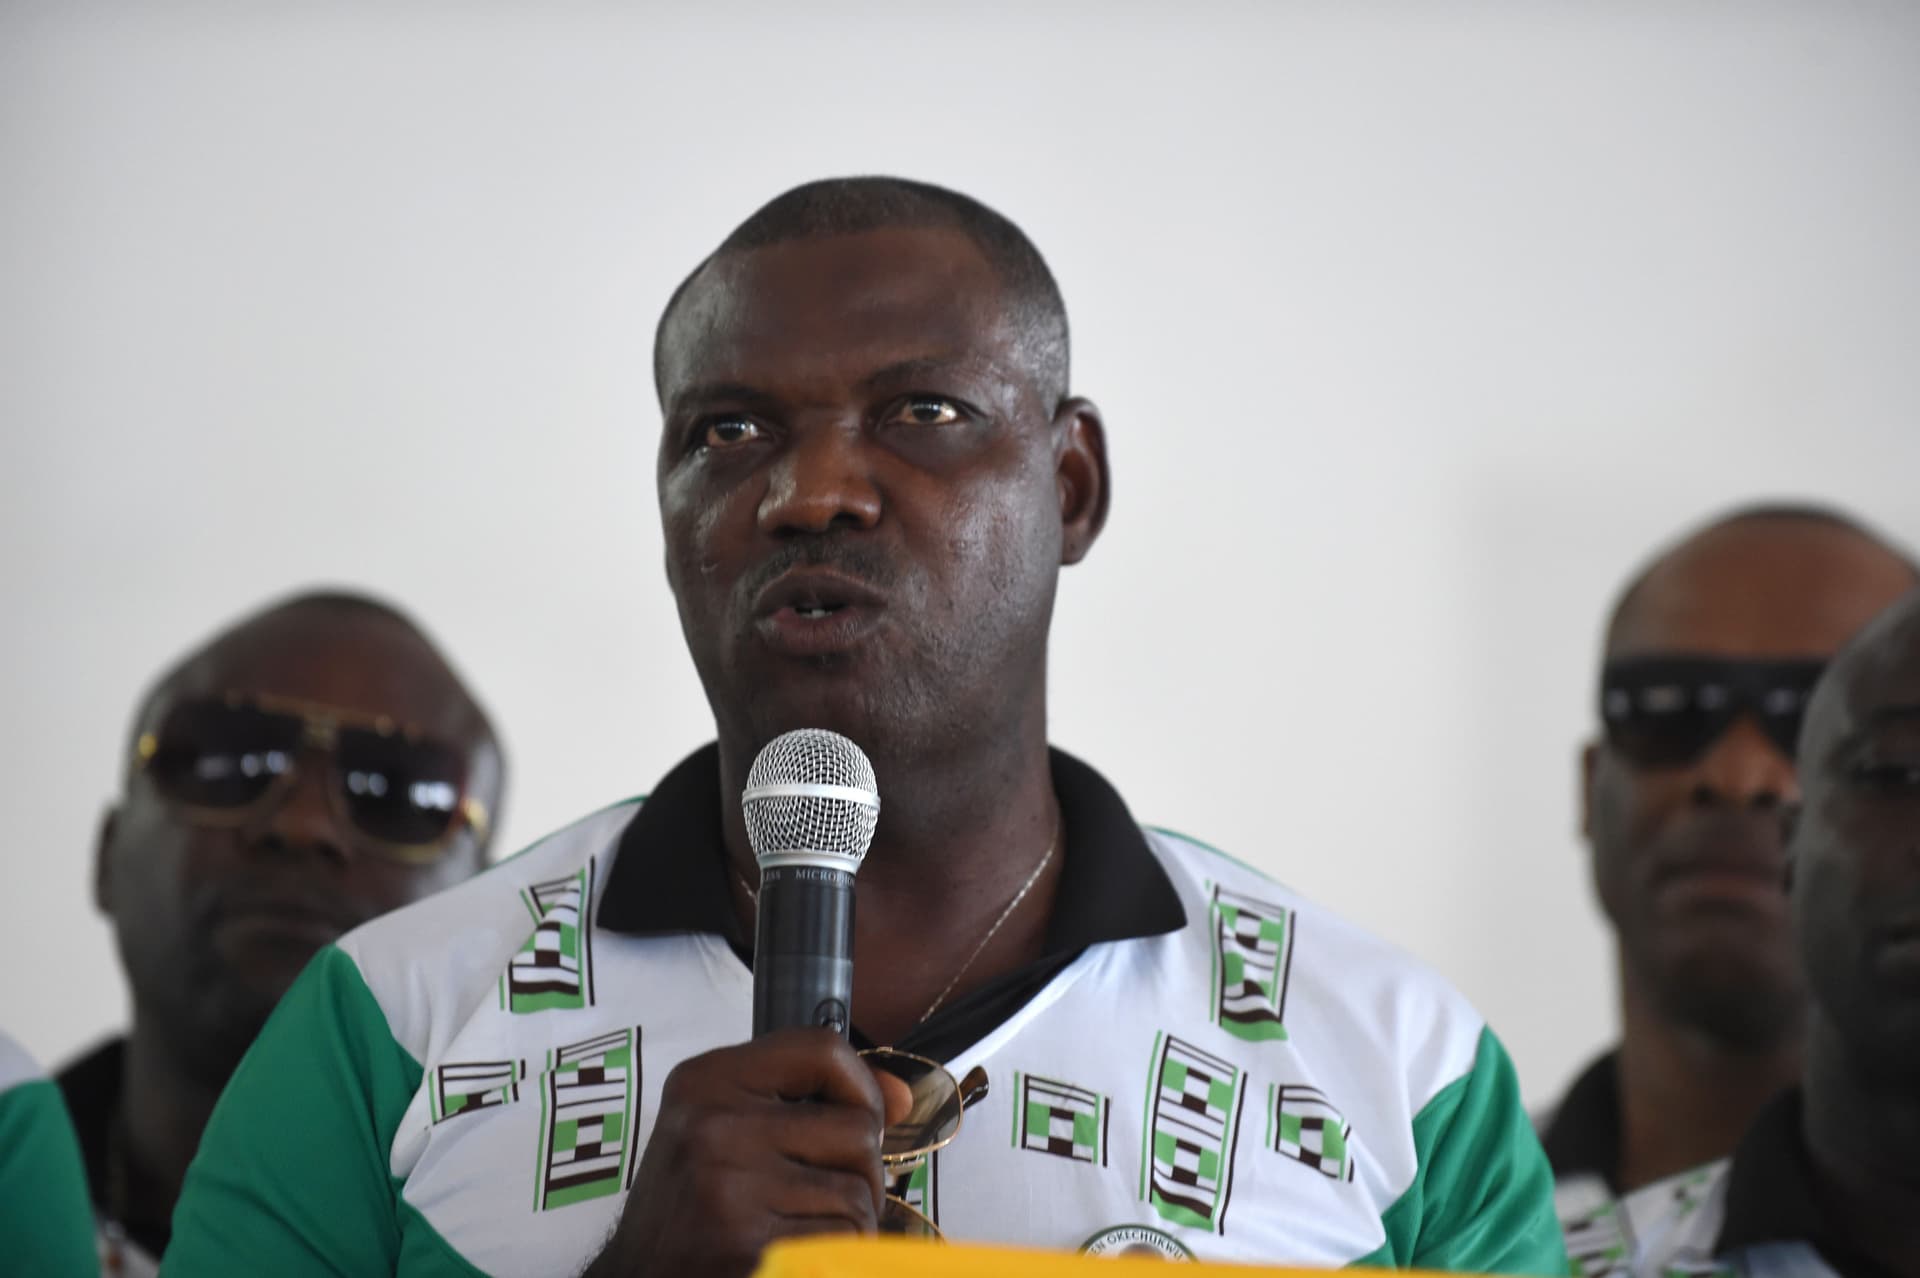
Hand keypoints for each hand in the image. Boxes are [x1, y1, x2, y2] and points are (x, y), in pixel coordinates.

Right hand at [581, 1030, 912, 1277]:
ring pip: (859, 1193)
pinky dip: (836, 1254)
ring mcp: (729, 1187)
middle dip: (859, 1171)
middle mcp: (714, 1126)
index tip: (858, 1120)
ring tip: (801, 1228)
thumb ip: (814, 1100)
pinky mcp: (748, 1245)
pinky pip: (843, 1240)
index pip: (824, 1048)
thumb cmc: (693, 1204)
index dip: (863, 1085)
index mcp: (707, 1080)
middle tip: (819, 1195)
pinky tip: (795, 1256)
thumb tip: (905, 1097)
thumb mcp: (731, 1128)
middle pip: (858, 1127)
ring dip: (849, 1221)